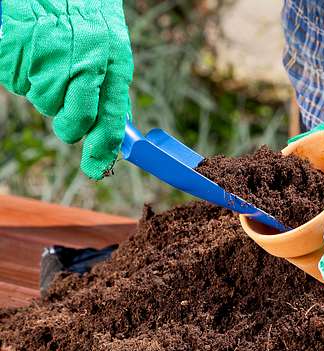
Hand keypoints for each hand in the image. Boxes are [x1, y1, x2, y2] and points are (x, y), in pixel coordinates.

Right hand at [0, 0, 132, 179]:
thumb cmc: (86, 15)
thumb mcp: (112, 47)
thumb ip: (112, 86)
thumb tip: (115, 127)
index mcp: (111, 62)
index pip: (109, 118)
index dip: (101, 148)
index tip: (96, 168)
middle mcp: (80, 62)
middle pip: (72, 121)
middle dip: (69, 124)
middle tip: (68, 109)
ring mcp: (45, 58)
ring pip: (44, 104)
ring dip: (46, 92)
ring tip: (51, 61)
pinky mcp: (15, 52)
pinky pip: (19, 84)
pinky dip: (24, 75)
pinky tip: (33, 53)